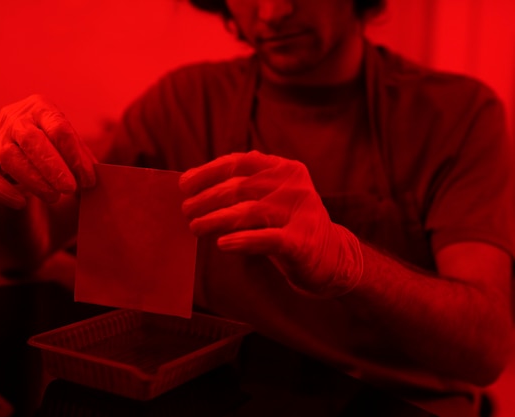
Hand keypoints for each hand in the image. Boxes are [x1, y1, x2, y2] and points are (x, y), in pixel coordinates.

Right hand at [0, 94, 96, 208]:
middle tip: (70, 188)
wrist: (19, 144)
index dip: (74, 155)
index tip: (88, 179)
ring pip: (9, 157)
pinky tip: (22, 203)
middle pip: (31, 140)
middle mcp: (14, 118)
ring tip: (54, 197)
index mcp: (41, 108)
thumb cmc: (51, 145)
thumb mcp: (68, 145)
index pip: (58, 127)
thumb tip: (90, 180)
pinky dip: (4, 191)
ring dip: (33, 181)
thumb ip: (80, 159)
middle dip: (52, 167)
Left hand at [179, 151, 362, 297]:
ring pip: (249, 212)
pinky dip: (242, 241)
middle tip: (186, 211)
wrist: (331, 256)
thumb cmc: (286, 224)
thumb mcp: (268, 199)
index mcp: (283, 168)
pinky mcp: (303, 241)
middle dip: (207, 199)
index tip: (184, 185)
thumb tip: (192, 189)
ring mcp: (300, 212)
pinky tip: (222, 244)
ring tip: (195, 228)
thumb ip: (241, 190)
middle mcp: (293, 186)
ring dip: (216, 220)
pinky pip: (267, 239)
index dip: (208, 172)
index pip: (240, 162)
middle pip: (240, 188)